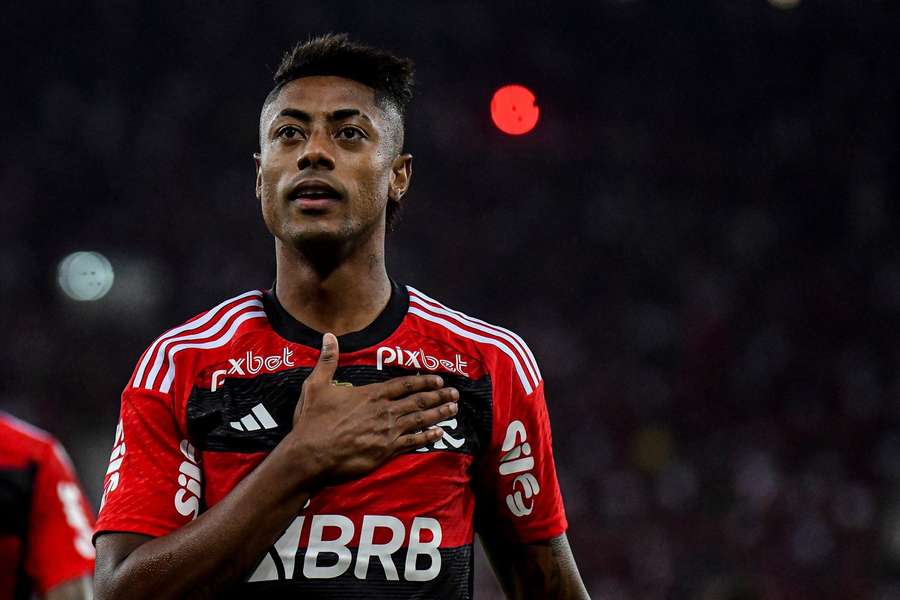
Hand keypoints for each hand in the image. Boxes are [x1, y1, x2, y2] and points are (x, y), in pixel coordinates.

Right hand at [290, 333, 457, 483]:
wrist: (310, 455)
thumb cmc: (312, 422)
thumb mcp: (316, 386)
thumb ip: (327, 361)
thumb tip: (329, 336)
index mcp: (370, 395)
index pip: (404, 385)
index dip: (423, 381)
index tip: (439, 379)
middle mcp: (384, 412)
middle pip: (418, 401)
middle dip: (439, 396)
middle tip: (456, 394)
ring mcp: (387, 432)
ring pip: (420, 420)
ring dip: (439, 413)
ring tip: (454, 409)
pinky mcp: (386, 451)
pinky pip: (413, 442)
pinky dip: (428, 437)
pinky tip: (440, 433)